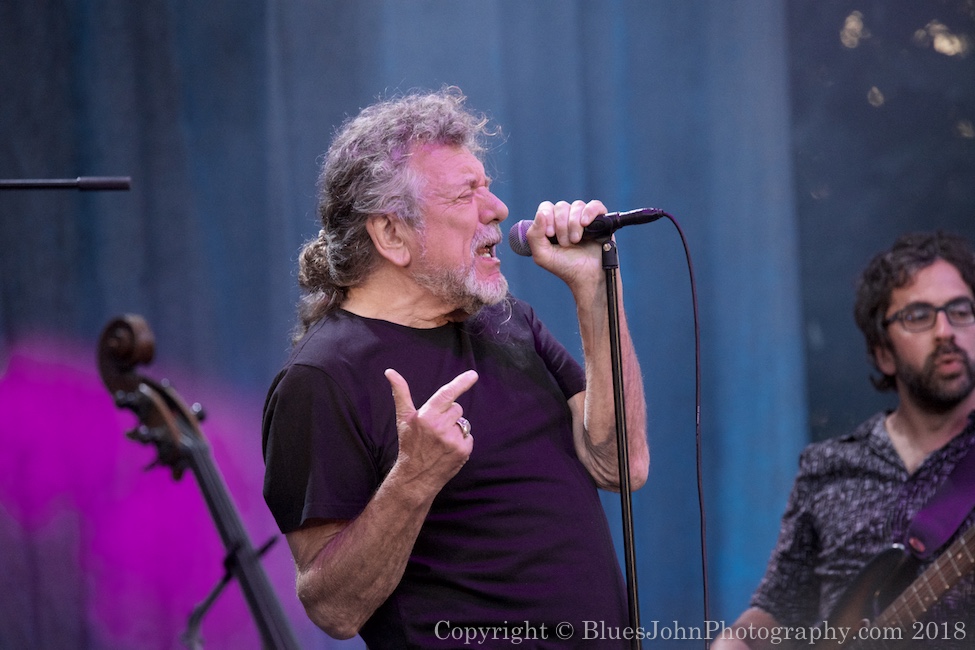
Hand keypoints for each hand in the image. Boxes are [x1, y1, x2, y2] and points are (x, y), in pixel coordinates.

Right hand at [384, 368, 477, 492]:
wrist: (415, 476)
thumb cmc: (409, 444)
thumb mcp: (404, 418)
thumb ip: (401, 393)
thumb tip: (390, 372)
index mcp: (426, 416)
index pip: (446, 394)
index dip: (461, 383)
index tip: (473, 374)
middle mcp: (440, 427)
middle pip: (457, 408)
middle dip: (449, 415)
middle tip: (436, 429)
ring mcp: (453, 439)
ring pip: (463, 423)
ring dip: (455, 428)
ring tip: (441, 441)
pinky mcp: (463, 451)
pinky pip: (469, 437)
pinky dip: (461, 441)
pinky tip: (448, 449)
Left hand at [524, 199, 607, 288]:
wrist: (586, 277)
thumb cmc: (564, 267)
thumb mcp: (542, 255)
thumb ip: (534, 235)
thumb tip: (541, 214)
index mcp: (552, 224)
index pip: (546, 207)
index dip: (547, 218)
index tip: (550, 234)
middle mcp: (567, 219)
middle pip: (561, 206)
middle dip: (561, 226)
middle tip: (565, 243)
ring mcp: (584, 218)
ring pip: (577, 205)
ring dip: (574, 224)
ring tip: (576, 241)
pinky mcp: (600, 221)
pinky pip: (595, 205)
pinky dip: (589, 212)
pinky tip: (586, 224)